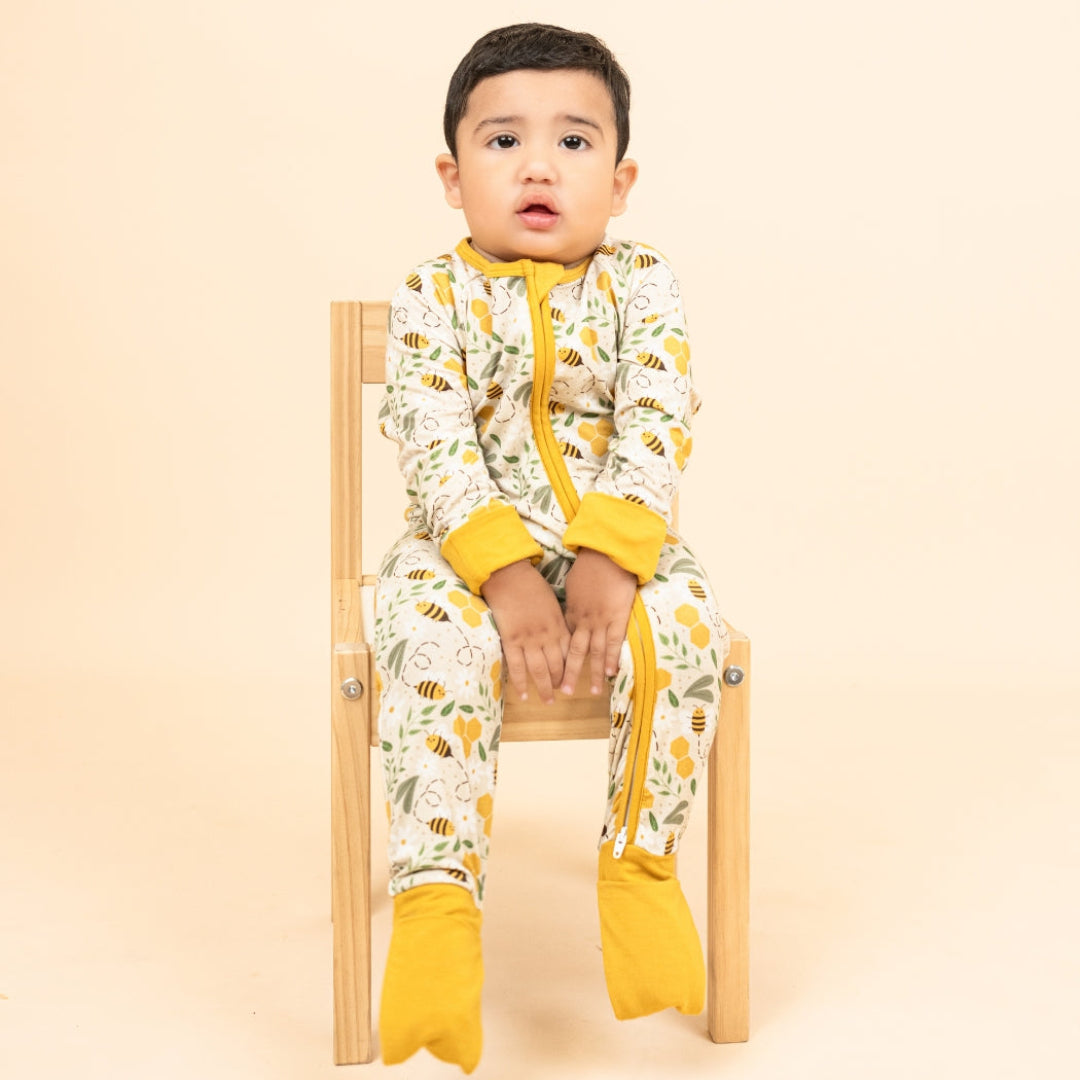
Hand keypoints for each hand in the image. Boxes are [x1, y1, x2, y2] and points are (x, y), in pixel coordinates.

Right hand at [480, 560, 568, 703]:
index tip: (572, 678)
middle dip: (560, 681)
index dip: (572, 668)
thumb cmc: (530, 584)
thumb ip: (556, 620)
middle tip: (561, 693)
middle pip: (557, 665)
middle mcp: (547, 635)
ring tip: (548, 701)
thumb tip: (558, 633)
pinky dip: (521, 683)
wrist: (509, 576)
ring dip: (545, 688)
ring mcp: (529, 640)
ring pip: (539, 670)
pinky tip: (524, 695)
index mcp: (559, 624)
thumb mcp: (551, 602)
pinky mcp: (511, 640)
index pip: (570, 652)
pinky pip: (517, 667)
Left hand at [561, 547, 637, 695]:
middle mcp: (583, 621)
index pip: (564, 641)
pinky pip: (614, 642)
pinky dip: (612, 659)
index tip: (554, 673)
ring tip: (591, 691)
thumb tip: (572, 608)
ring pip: (594, 652)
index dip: (560, 658)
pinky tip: (610, 674)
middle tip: (562, 692)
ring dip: (593, 672)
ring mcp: (601, 621)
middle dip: (569, 673)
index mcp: (571, 613)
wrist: (606, 555)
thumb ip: (572, 600)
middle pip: (575, 652)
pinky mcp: (618, 617)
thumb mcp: (573, 584)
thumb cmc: (589, 567)